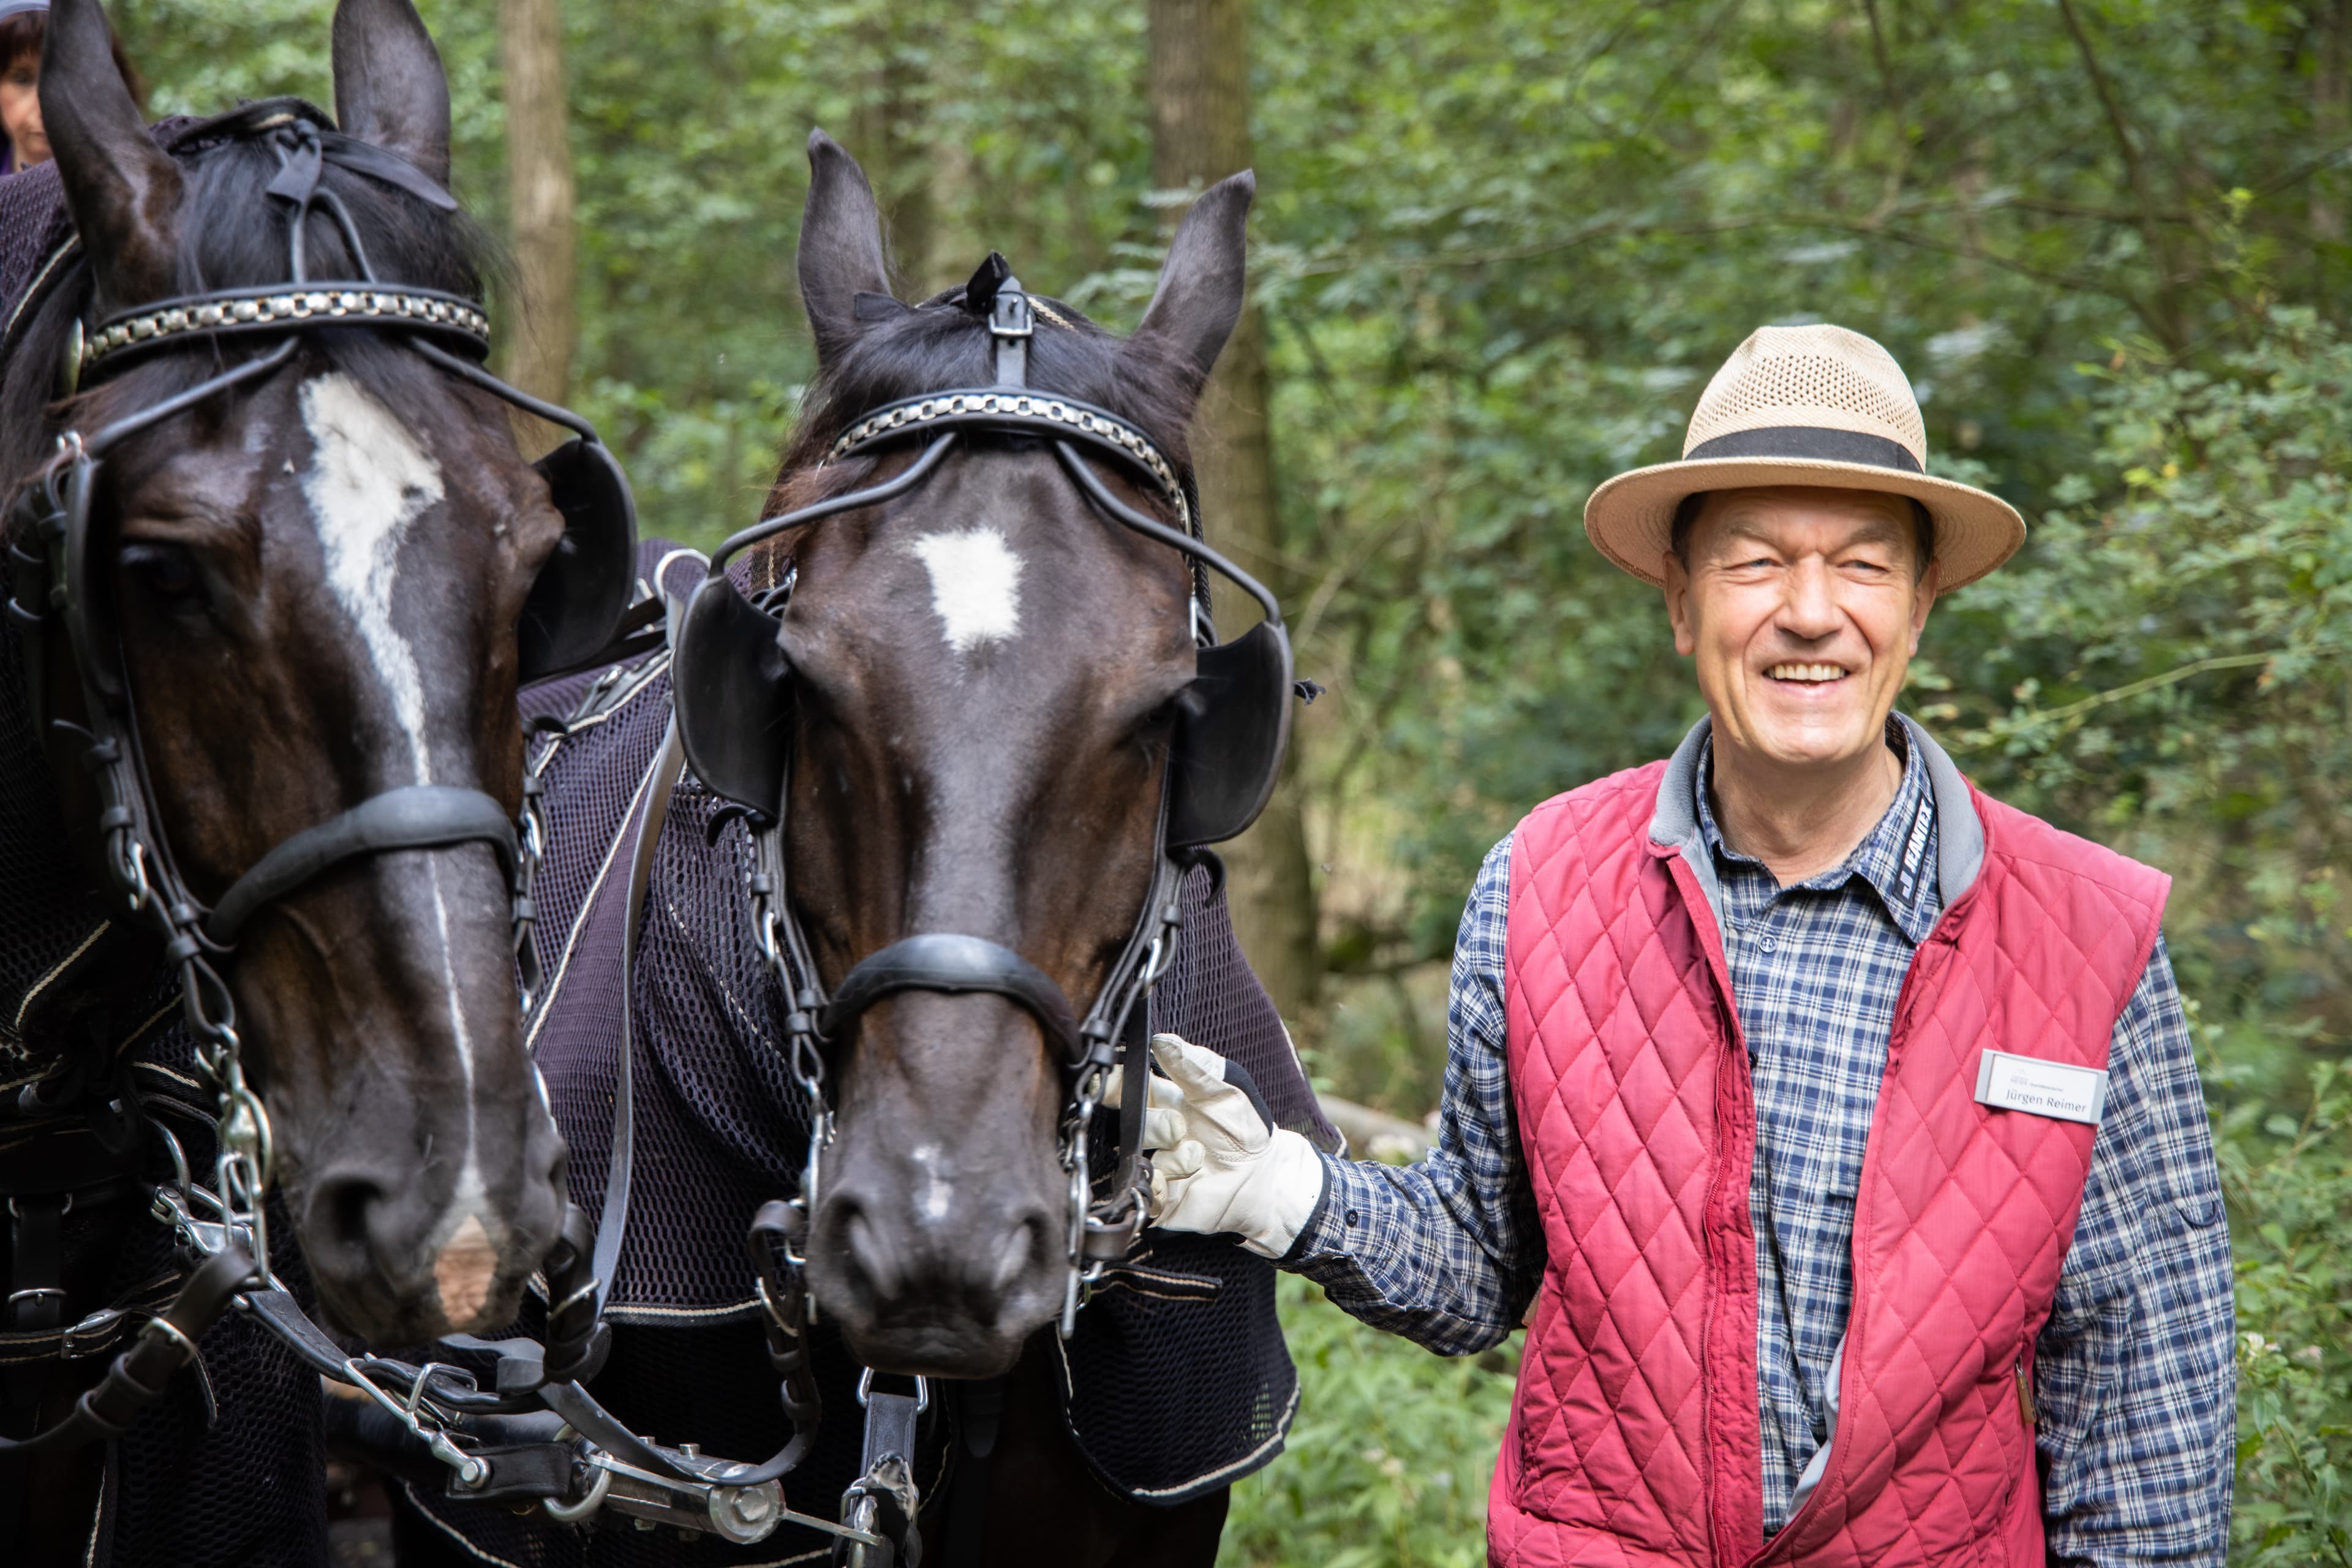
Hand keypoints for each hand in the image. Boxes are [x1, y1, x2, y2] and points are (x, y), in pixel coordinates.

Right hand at [1107, 1033, 1325, 1259]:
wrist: (1263, 1177)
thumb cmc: (1244, 1126)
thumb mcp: (1225, 1088)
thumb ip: (1193, 1066)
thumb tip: (1161, 1039)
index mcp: (1161, 1098)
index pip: (1123, 1085)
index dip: (1109, 1082)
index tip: (1104, 1080)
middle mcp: (1151, 1130)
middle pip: (1128, 1122)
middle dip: (1154, 1123)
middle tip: (1178, 1127)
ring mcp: (1152, 1162)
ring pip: (1136, 1157)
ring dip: (1170, 1156)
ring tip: (1198, 1156)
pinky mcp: (1157, 1196)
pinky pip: (1141, 1191)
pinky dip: (1158, 1186)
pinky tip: (1178, 1182)